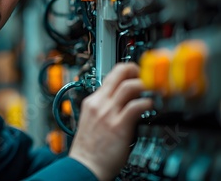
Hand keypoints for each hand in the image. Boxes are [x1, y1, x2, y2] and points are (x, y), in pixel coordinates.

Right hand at [68, 62, 152, 180]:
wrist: (85, 166)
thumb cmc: (89, 149)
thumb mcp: (92, 121)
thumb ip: (104, 110)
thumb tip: (122, 104)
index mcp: (92, 102)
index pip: (110, 76)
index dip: (125, 71)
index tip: (135, 73)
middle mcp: (100, 104)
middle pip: (119, 73)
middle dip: (135, 70)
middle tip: (146, 76)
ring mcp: (109, 114)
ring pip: (129, 86)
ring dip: (144, 86)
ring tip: (152, 91)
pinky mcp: (119, 126)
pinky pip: (136, 107)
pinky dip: (147, 103)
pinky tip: (151, 106)